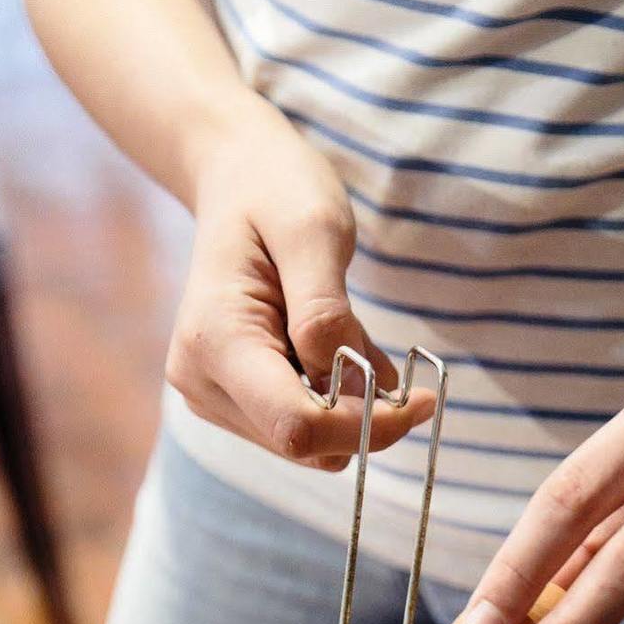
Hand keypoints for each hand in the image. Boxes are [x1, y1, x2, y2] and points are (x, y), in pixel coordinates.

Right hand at [165, 103, 432, 469]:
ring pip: (306, 444)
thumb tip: (352, 387)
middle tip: (396, 369)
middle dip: (361, 418)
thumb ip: (328, 313)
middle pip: (303, 444)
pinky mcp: (231, 401)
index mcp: (216, 340)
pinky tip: (332, 349)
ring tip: (346, 335)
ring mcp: (212, 395)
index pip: (297, 426)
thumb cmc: (276, 192)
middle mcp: (202, 381)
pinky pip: (300, 427)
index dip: (366, 428)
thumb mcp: (315, 230)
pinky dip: (335, 401)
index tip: (421, 402)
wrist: (238, 179)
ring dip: (348, 407)